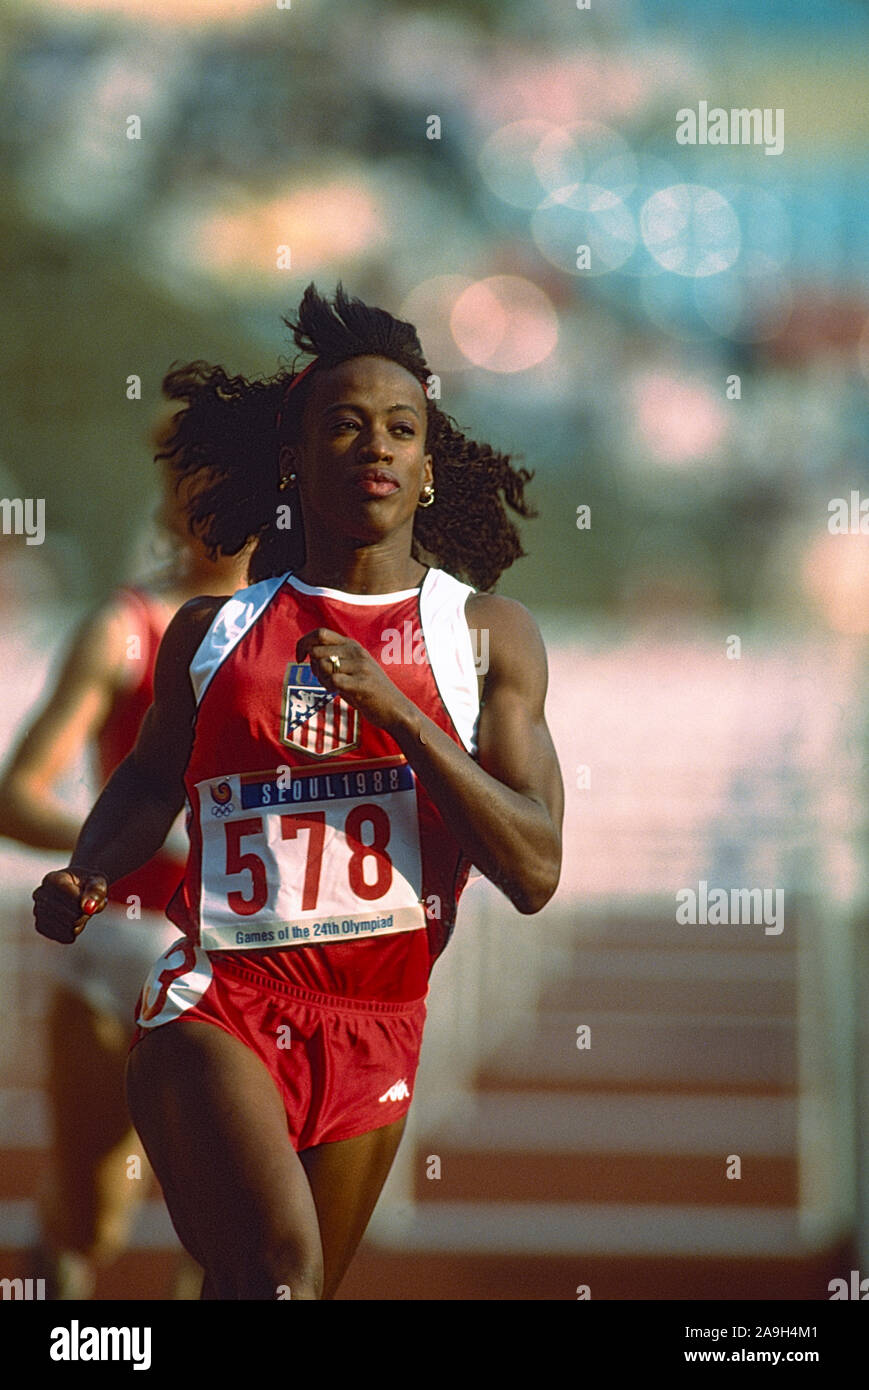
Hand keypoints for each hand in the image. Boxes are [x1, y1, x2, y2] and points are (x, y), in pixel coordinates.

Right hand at [32, 867, 107, 943]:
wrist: (76, 886)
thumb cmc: (87, 883)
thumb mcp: (97, 881)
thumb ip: (96, 891)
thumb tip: (88, 907)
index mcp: (53, 879)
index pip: (76, 901)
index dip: (89, 903)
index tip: (92, 897)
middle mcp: (40, 895)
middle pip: (73, 917)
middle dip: (86, 913)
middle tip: (88, 905)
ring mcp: (38, 911)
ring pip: (70, 928)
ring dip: (81, 922)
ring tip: (79, 910)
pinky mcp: (41, 926)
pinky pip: (64, 937)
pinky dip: (74, 931)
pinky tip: (73, 919)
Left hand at [295, 628, 412, 732]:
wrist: (396, 709)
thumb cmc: (369, 690)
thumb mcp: (353, 666)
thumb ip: (334, 656)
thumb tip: (308, 652)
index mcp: (352, 645)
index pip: (320, 633)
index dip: (303, 643)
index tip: (300, 658)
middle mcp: (356, 652)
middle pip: (317, 651)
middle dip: (312, 667)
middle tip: (323, 679)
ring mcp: (360, 667)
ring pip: (323, 665)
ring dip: (322, 679)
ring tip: (333, 687)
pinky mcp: (363, 683)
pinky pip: (334, 680)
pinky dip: (330, 688)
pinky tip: (339, 693)